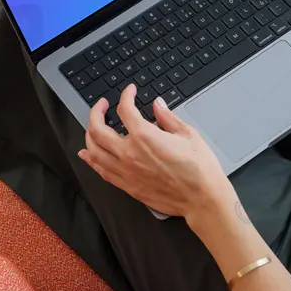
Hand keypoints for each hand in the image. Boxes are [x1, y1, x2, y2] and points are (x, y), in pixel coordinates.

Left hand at [78, 84, 232, 220]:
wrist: (202, 199)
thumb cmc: (199, 168)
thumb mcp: (187, 134)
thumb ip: (167, 117)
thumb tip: (157, 104)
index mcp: (144, 136)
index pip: (125, 109)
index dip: (126, 95)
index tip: (130, 91)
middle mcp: (129, 153)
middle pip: (97, 129)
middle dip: (96, 112)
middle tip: (102, 105)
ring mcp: (125, 171)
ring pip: (93, 150)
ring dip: (89, 134)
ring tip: (93, 126)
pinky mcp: (126, 185)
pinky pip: (100, 170)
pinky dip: (91, 159)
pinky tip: (88, 153)